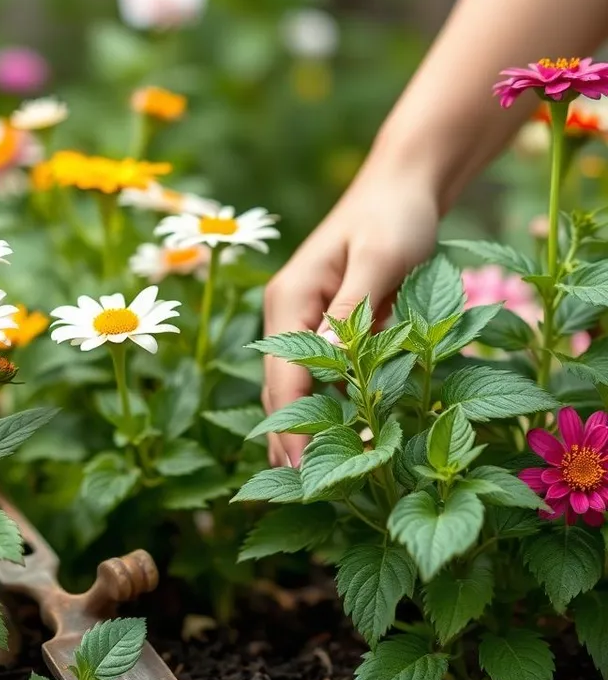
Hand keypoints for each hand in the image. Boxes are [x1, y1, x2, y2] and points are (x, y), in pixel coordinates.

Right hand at [262, 170, 439, 466]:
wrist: (401, 185)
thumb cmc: (394, 217)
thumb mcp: (382, 258)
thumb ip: (353, 310)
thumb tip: (333, 363)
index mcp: (290, 300)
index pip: (283, 376)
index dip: (291, 427)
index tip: (302, 473)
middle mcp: (286, 314)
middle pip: (279, 389)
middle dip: (289, 438)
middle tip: (306, 494)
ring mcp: (301, 321)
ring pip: (293, 386)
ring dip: (301, 429)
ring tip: (311, 480)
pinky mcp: (323, 325)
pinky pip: (316, 375)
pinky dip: (320, 407)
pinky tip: (332, 438)